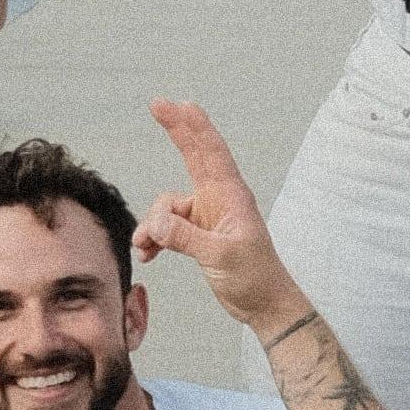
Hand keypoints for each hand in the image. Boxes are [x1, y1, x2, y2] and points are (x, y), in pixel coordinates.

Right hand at [132, 94, 298, 333]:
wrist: (264, 305)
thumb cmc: (255, 278)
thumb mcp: (221, 256)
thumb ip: (186, 238)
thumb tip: (155, 225)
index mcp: (232, 196)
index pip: (212, 152)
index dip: (195, 126)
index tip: (179, 104)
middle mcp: (219, 200)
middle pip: (194, 157)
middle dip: (176, 132)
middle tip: (157, 104)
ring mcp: (207, 217)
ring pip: (168, 206)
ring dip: (152, 224)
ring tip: (144, 247)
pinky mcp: (197, 236)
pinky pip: (167, 228)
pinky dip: (154, 238)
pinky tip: (148, 255)